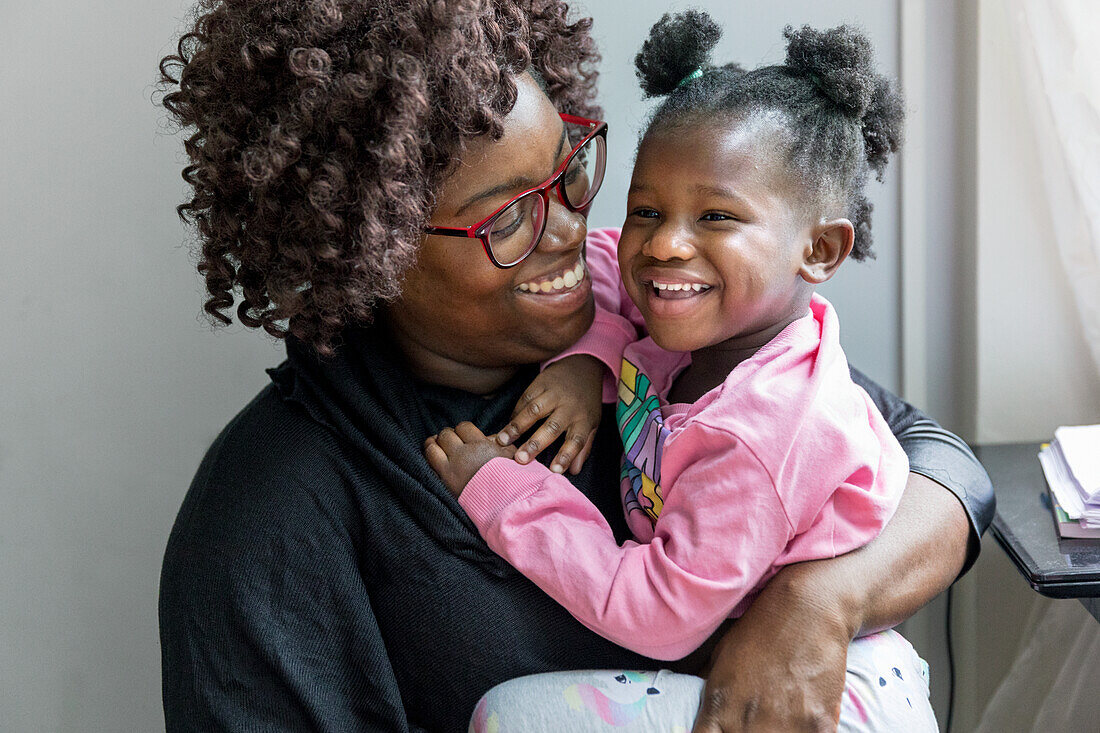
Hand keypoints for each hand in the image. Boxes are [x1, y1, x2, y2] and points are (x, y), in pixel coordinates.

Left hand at [424, 422, 515, 497]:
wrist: (504, 506)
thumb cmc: (510, 480)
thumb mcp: (511, 457)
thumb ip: (500, 443)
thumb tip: (488, 438)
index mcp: (481, 445)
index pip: (463, 427)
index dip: (462, 430)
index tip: (462, 436)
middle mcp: (464, 454)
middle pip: (446, 435)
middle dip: (447, 436)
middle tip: (449, 441)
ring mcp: (451, 468)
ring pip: (432, 447)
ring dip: (433, 444)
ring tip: (436, 446)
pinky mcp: (444, 482)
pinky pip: (428, 463)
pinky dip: (429, 458)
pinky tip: (433, 459)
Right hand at [495, 355, 603, 473]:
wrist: (582, 365)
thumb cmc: (586, 401)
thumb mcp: (592, 423)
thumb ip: (583, 447)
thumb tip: (574, 472)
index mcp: (584, 419)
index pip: (577, 440)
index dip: (566, 455)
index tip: (554, 471)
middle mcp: (570, 406)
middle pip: (552, 427)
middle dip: (535, 444)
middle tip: (520, 459)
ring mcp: (555, 393)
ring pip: (534, 410)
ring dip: (517, 426)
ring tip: (501, 441)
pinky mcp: (542, 382)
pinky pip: (526, 397)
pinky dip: (515, 412)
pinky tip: (507, 425)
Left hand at [692, 571, 852, 732]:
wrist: (807, 610)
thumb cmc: (760, 630)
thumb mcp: (720, 657)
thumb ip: (712, 694)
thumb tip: (704, 715)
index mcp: (718, 706)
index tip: (723, 731)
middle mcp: (747, 722)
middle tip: (755, 722)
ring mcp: (783, 725)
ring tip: (780, 720)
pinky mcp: (817, 725)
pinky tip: (804, 722)